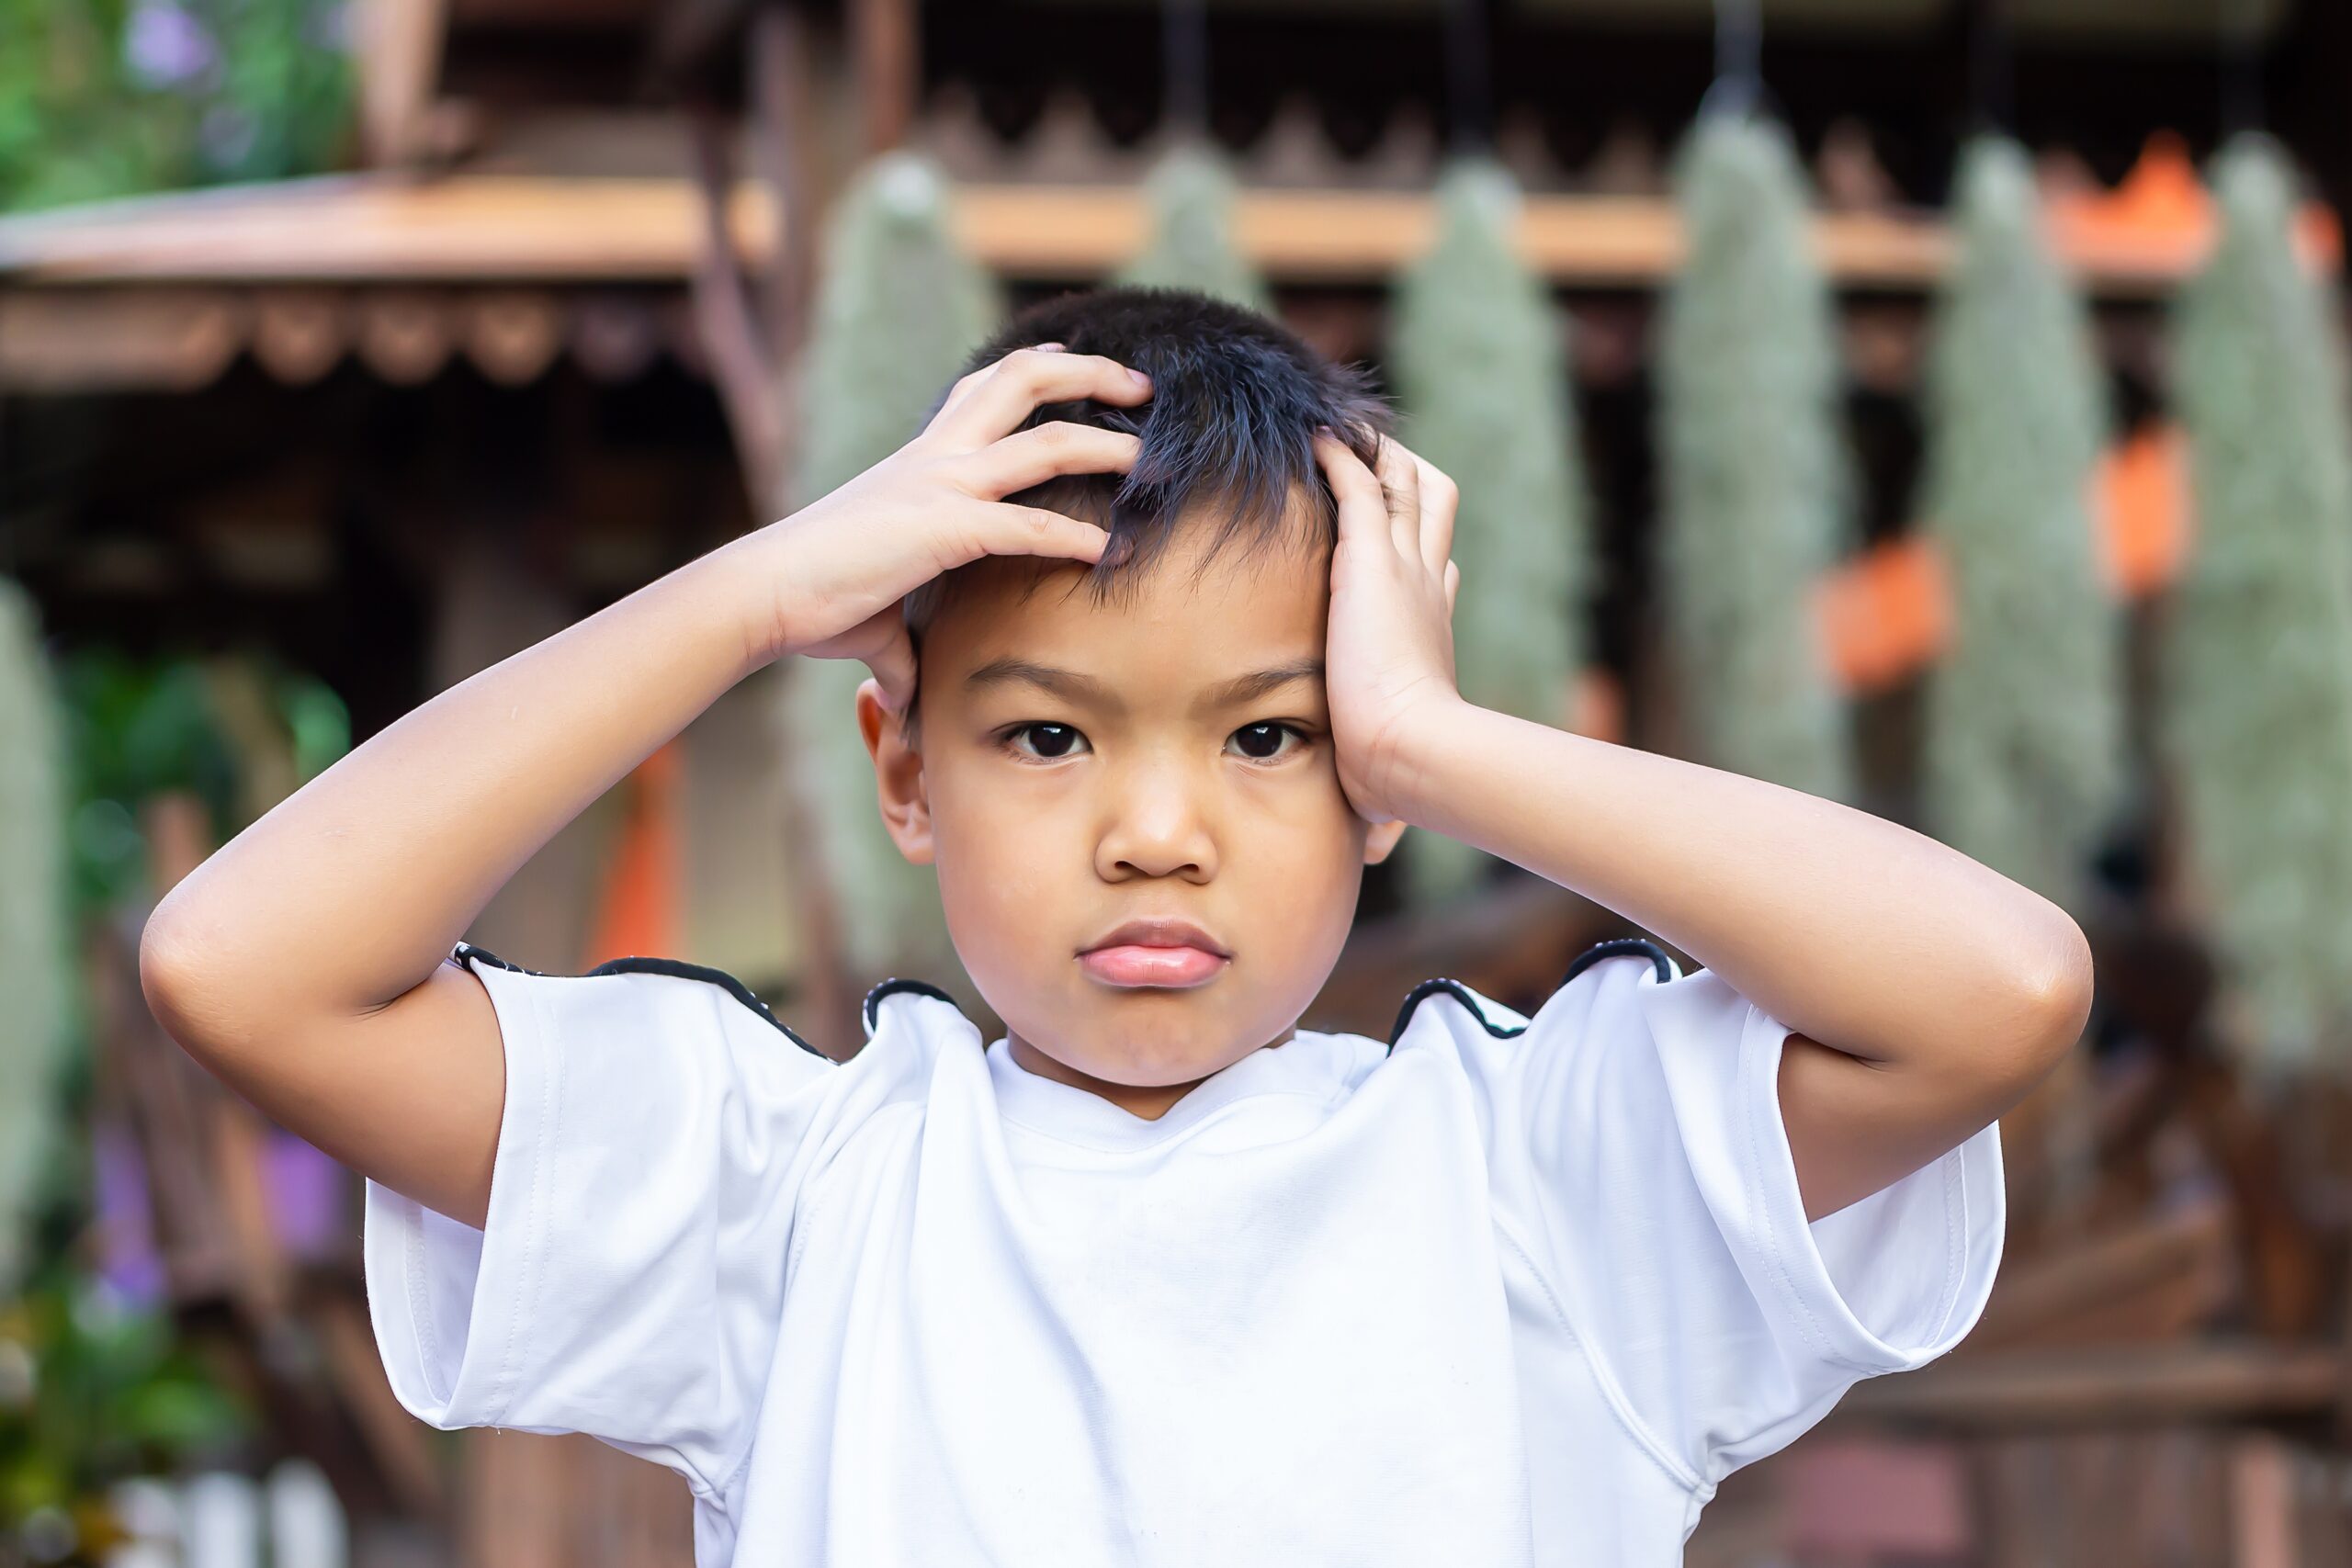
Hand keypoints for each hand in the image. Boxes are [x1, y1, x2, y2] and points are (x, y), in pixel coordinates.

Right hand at [742, 343, 1151, 709]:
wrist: (762, 594)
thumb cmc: (811, 601)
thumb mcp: (870, 619)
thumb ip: (898, 651)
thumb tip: (904, 701)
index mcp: (920, 462)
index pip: (983, 390)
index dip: (1033, 366)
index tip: (1073, 357)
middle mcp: (935, 458)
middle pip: (1020, 380)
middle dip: (1088, 373)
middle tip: (1139, 385)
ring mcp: (940, 486)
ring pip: (1043, 440)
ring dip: (1104, 444)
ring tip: (1151, 457)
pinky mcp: (943, 530)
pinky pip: (1028, 526)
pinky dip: (1075, 537)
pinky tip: (1110, 553)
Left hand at [1313, 429, 1463, 824]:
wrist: (1413, 755)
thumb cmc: (1400, 776)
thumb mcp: (1387, 772)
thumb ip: (1381, 796)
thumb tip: (1377, 856)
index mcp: (1429, 627)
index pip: (1434, 566)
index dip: (1419, 542)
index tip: (1395, 528)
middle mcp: (1425, 588)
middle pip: (1433, 505)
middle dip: (1406, 477)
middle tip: (1371, 452)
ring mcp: (1403, 570)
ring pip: (1407, 482)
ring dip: (1378, 454)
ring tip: (1343, 429)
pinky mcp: (1371, 560)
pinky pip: (1359, 485)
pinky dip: (1340, 456)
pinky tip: (1314, 436)